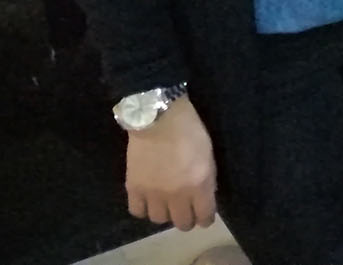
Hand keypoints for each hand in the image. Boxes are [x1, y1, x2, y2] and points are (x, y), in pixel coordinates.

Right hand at [125, 95, 217, 229]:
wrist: (159, 118)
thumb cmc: (190, 131)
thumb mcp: (208, 155)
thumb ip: (207, 180)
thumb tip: (205, 196)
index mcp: (199, 185)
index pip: (204, 216)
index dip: (205, 219)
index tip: (204, 216)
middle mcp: (176, 195)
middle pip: (182, 223)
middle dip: (187, 219)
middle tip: (185, 209)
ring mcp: (153, 194)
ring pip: (159, 220)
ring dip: (164, 213)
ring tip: (165, 202)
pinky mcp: (134, 189)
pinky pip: (137, 211)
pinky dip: (143, 208)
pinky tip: (148, 199)